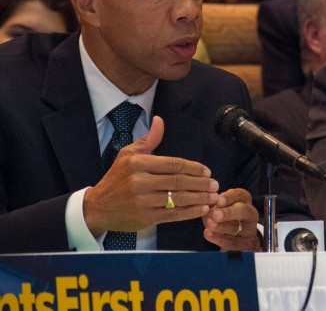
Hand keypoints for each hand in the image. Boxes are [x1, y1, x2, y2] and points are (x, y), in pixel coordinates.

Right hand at [83, 116, 218, 234]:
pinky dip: (190, 213)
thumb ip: (149, 140)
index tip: (207, 171)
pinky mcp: (146, 218)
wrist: (97, 207)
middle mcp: (140, 182)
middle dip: (201, 184)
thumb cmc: (117, 178)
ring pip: (178, 199)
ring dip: (200, 199)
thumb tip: (160, 120)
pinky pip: (173, 214)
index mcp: (138, 163)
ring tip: (213, 197)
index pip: (173, 164)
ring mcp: (143, 201)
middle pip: (178, 182)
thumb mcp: (128, 154)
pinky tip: (202, 209)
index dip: (193, 168)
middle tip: (216, 185)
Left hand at [202, 188, 260, 250]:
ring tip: (209, 224)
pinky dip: (218, 238)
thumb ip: (216, 203)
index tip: (218, 201)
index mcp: (244, 199)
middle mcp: (250, 213)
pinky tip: (208, 234)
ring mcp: (249, 230)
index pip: (239, 195)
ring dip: (220, 226)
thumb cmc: (226, 213)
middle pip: (242, 211)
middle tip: (215, 215)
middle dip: (228, 213)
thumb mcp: (223, 204)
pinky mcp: (244, 244)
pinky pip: (231, 242)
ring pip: (235, 228)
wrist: (240, 235)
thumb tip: (208, 205)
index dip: (229, 198)